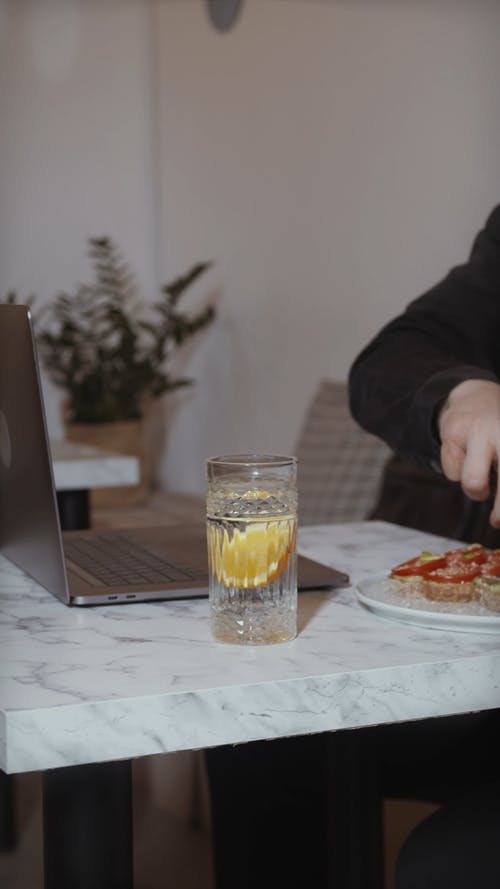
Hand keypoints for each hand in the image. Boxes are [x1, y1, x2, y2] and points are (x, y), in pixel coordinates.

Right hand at [438, 379, 499, 525]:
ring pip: (473, 483)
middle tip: (497, 521)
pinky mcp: (452, 431)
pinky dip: (456, 471)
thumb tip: (499, 520)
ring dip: (476, 490)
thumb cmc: (496, 436)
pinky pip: (452, 472)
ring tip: (480, 479)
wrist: (472, 398)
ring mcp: (477, 430)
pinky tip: (462, 456)